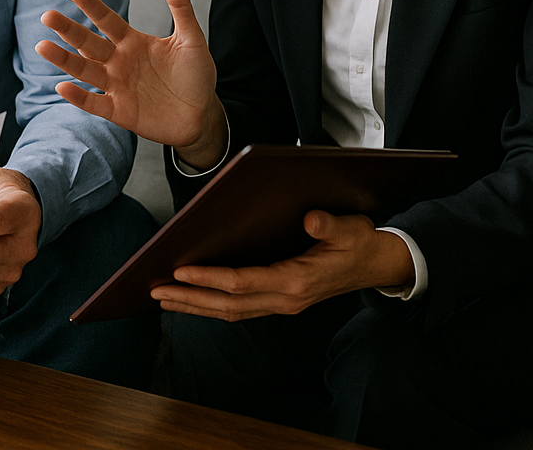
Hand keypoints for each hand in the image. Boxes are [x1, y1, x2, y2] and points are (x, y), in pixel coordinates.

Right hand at [36, 0, 226, 169]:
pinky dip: (79, 97)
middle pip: (88, 43)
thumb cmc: (196, 76)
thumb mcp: (192, 39)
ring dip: (64, 59)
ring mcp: (116, 86)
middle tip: (47, 15)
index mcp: (132, 42)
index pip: (107, 20)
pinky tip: (63, 87)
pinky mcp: (118, 111)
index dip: (91, 6)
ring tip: (42, 46)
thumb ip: (180, 7)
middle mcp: (118, 61)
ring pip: (84, 70)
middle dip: (68, 30)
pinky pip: (94, 103)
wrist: (202, 116)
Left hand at [152, 211, 415, 321]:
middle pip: (228, 304)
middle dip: (190, 298)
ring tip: (162, 297)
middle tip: (154, 289)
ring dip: (195, 305)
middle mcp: (285, 299)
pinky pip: (239, 308)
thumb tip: (311, 220)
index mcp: (297, 281)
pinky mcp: (279, 301)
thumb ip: (330, 226)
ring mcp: (281, 304)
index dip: (209, 278)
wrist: (378, 265)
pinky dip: (211, 304)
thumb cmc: (360, 242)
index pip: (242, 283)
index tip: (179, 270)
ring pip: (230, 311)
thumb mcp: (351, 229)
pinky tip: (191, 297)